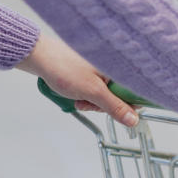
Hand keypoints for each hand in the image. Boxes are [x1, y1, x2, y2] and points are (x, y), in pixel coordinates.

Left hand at [16, 33, 138, 126]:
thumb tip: (133, 119)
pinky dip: (88, 96)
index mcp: (119, 67)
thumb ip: (115, 107)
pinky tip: (77, 95)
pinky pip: (97, 89)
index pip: (136, 90)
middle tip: (90, 104)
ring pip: (106, 94)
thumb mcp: (93, 92)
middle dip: (105, 104)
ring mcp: (102, 69)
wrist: (41, 58)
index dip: (130, 104)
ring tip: (80, 99)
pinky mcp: (91, 72)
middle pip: (120, 94)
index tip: (123, 114)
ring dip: (94, 102)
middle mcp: (113, 66)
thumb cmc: (64, 67)